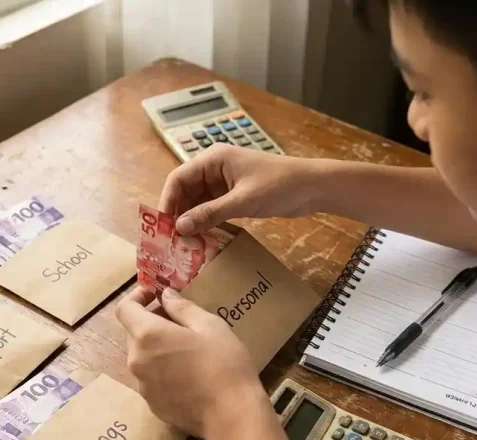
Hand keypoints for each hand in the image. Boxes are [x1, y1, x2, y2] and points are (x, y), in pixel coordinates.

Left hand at [115, 286, 270, 439]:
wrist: (231, 415)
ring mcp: (142, 386)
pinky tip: (188, 375)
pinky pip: (151, 379)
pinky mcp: (152, 405)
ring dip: (156, 347)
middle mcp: (136, 360)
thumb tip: (165, 296)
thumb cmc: (223, 364)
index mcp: (147, 336)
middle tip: (178, 321)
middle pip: (132, 333)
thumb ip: (182, 307)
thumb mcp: (209, 325)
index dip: (136, 297)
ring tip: (186, 349)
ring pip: (142, 357)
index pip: (124, 309)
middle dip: (150, 322)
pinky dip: (162, 370)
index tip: (154, 294)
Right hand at [160, 145, 317, 234]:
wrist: (313, 187)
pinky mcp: (233, 195)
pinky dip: (205, 222)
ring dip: (191, 220)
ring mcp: (223, 183)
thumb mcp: (242, 201)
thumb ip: (210, 213)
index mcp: (213, 159)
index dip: (167, 201)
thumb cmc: (279, 185)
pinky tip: (200, 239)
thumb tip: (179, 228)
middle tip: (171, 241)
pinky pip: (211, 209)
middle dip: (177, 214)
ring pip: (197, 202)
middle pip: (185, 191)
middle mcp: (214, 168)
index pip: (178, 178)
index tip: (163, 227)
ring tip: (183, 244)